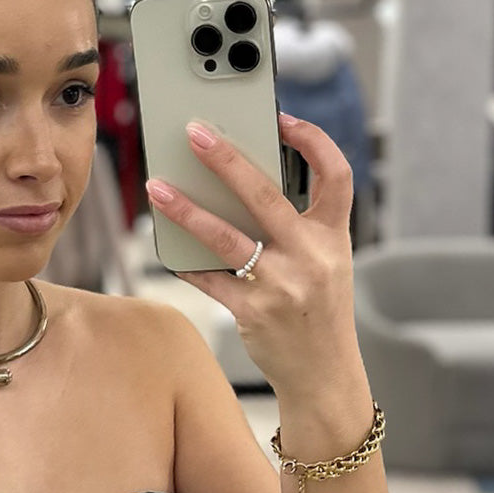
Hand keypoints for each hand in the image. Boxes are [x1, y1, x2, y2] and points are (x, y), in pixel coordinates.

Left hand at [144, 112, 361, 398]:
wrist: (324, 374)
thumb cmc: (318, 311)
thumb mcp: (327, 263)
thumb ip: (298, 226)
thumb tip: (240, 188)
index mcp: (335, 237)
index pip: (336, 174)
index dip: (313, 141)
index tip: (283, 118)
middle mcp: (311, 256)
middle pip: (265, 195)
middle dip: (226, 159)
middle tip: (195, 132)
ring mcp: (282, 285)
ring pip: (226, 237)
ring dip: (187, 210)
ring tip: (157, 188)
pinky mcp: (253, 312)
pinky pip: (210, 280)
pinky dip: (187, 262)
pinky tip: (167, 247)